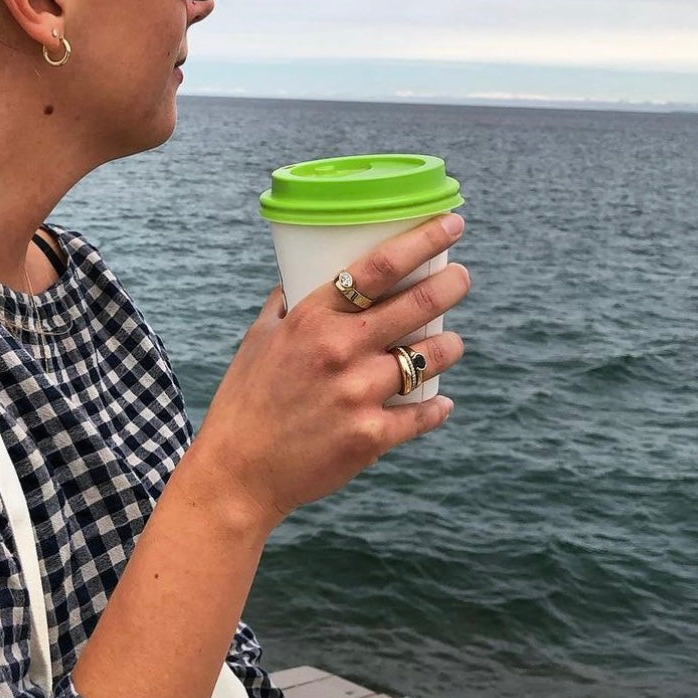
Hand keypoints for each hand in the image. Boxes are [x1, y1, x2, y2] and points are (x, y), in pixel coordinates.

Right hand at [192, 213, 469, 529]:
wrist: (237, 472)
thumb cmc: (245, 401)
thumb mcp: (258, 340)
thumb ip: (285, 306)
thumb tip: (300, 276)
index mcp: (311, 319)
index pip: (378, 267)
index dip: (423, 241)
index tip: (451, 224)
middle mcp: (339, 350)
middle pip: (418, 304)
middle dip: (452, 284)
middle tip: (460, 279)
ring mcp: (358, 394)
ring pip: (430, 357)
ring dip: (449, 346)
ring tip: (450, 343)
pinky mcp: (370, 437)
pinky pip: (422, 414)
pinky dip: (436, 408)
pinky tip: (440, 402)